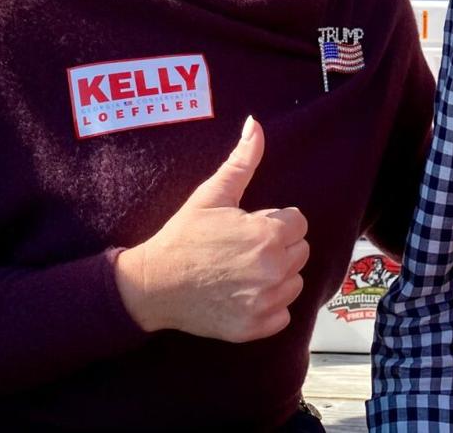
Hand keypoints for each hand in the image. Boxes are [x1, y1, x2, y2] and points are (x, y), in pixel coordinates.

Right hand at [114, 116, 309, 341]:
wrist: (152, 285)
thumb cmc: (184, 236)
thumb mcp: (212, 194)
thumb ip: (242, 160)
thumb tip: (256, 124)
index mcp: (268, 235)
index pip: (298, 223)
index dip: (274, 221)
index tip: (248, 226)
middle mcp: (273, 270)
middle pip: (300, 252)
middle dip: (278, 246)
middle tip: (243, 248)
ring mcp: (265, 302)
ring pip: (294, 282)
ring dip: (277, 276)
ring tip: (243, 270)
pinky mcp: (255, 328)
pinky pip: (283, 314)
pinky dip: (268, 307)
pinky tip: (243, 294)